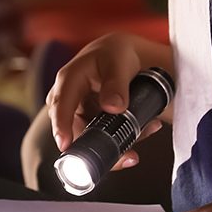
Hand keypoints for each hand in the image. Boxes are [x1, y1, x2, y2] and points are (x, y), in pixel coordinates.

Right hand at [46, 32, 171, 164]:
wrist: (124, 56)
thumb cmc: (116, 54)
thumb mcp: (119, 61)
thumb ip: (116, 83)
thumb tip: (113, 107)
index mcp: (69, 80)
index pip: (60, 105)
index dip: (61, 125)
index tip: (66, 145)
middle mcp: (70, 100)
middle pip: (73, 131)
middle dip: (97, 148)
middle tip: (125, 156)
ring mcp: (81, 115)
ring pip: (92, 140)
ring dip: (119, 144)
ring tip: (147, 130)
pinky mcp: (94, 124)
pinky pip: (106, 139)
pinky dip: (127, 139)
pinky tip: (150, 126)